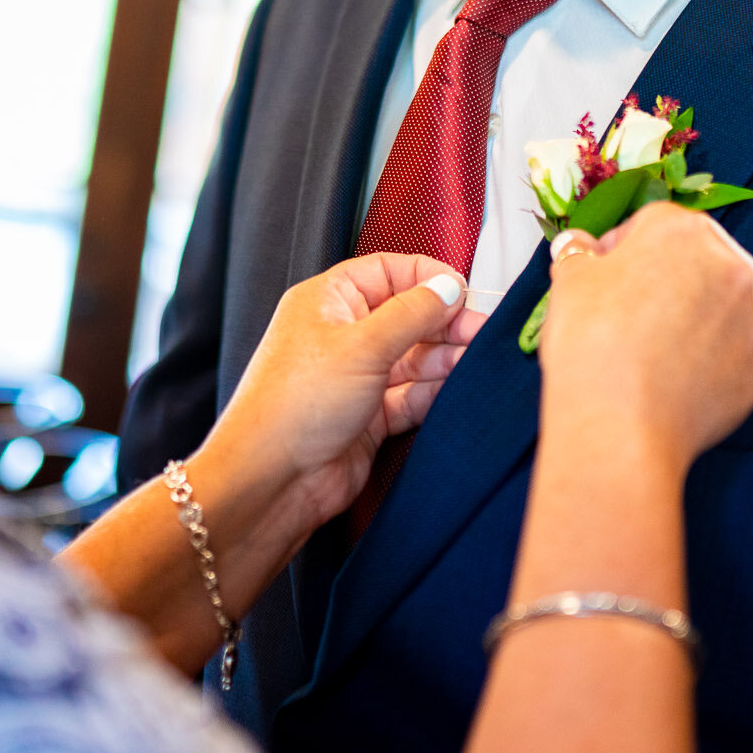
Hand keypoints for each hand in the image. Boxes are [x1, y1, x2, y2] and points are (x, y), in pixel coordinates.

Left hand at [201, 254, 487, 527]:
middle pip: (407, 315)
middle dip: (445, 322)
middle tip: (481, 331)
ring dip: (445, 358)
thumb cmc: (294, 406)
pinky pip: (410, 396)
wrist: (271, 481)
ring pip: (413, 358)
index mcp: (328, 301)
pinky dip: (434, 392)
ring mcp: (356, 377)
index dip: (428, 278)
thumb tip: (447, 287)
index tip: (463, 291)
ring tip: (478, 359)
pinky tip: (458, 388)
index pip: (387, 271)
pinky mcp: (368, 417)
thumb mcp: (362, 346)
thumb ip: (412, 313)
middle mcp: (341, 335)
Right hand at [536, 203, 752, 468]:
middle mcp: (730, 269)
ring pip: (715, 306)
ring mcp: (750, 322)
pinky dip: (703, 359)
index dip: (622, 249)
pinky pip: (726, 353)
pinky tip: (667, 378)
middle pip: (694, 260)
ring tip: (647, 349)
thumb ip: (578, 254)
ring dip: (687, 317)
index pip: (653, 223)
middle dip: (662, 278)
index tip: (602, 276)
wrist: (621, 428)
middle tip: (625, 311)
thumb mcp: (569, 282)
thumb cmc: (593, 345)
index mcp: (684, 234)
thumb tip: (579, 247)